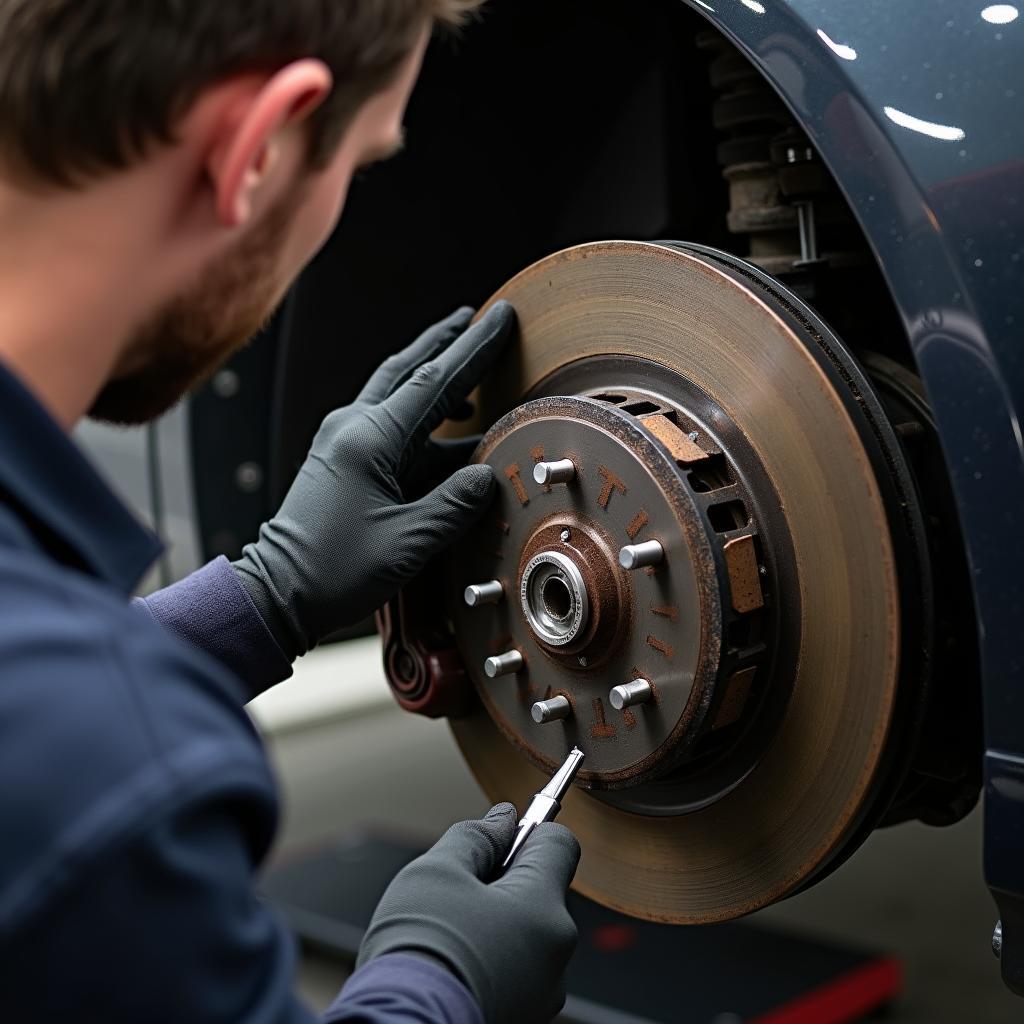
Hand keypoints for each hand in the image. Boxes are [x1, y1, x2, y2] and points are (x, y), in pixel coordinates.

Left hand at [233, 302, 515, 659]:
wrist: (277, 593)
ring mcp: (343, 442)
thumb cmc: (335, 572)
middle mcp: (352, 429)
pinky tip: (446, 425)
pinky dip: (421, 415)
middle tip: (479, 318)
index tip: (502, 317)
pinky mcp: (340, 461)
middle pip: (408, 369)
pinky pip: (389, 423)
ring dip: (434, 376)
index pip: (434, 381)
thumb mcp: (409, 542)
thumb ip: (454, 505)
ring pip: (396, 392)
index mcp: (369, 440)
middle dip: (447, 342)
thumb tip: (486, 475)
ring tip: (468, 364)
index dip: (474, 347)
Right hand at [357, 804, 580, 1023]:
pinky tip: (455, 963)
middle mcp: (556, 954)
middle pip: (540, 889)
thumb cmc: (418, 952)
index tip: (496, 837)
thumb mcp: (438, 871)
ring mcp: (542, 992)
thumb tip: (503, 819)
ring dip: (496, 920)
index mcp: (544, 910)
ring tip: (450, 933)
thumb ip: (476, 835)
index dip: (528, 830)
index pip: (560, 843)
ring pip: (526, 930)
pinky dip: (492, 956)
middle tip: (457, 890)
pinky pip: (516, 967)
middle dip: (503, 879)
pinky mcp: (524, 1015)